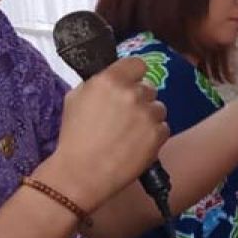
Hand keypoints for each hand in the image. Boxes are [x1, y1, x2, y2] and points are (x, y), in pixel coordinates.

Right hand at [45, 58, 168, 212]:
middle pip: (149, 88)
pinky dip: (153, 136)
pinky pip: (163, 128)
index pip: (138, 64)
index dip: (134, 75)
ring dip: (148, 118)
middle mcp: (132, 93)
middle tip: (124, 118)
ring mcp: (147, 115)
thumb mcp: (75, 98)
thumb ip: (98, 83)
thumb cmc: (74, 137)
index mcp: (110, 80)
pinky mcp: (158, 135)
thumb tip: (113, 78)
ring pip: (158, 108)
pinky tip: (136, 145)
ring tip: (130, 134)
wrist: (81, 173)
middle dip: (139, 100)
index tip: (129, 84)